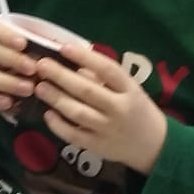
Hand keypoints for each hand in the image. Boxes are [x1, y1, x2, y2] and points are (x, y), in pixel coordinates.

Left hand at [36, 44, 169, 174]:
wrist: (154, 145)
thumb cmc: (136, 109)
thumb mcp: (129, 89)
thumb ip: (104, 77)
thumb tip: (75, 65)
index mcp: (129, 90)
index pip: (108, 69)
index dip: (85, 57)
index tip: (64, 47)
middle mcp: (119, 109)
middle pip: (87, 91)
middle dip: (61, 76)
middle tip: (41, 65)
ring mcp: (108, 129)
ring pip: (78, 113)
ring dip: (56, 99)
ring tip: (39, 87)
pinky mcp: (98, 146)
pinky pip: (74, 136)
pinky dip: (59, 125)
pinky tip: (47, 114)